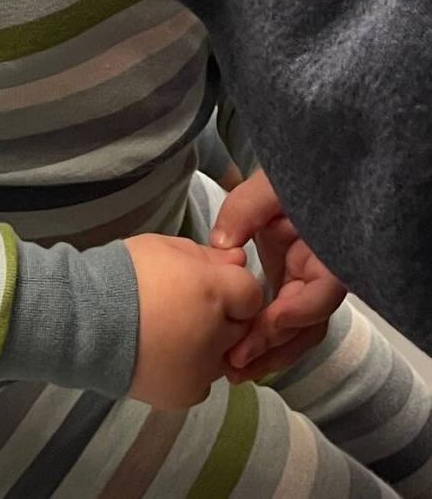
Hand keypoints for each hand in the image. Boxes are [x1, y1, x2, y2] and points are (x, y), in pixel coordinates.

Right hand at [125, 234, 262, 409]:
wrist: (83, 320)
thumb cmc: (123, 274)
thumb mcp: (164, 247)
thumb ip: (207, 256)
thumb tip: (239, 261)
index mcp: (212, 294)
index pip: (252, 293)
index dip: (232, 287)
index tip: (208, 285)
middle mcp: (216, 337)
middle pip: (241, 328)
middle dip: (222, 317)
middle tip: (185, 307)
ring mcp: (203, 371)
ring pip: (223, 357)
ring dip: (208, 345)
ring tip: (169, 332)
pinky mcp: (187, 394)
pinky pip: (202, 381)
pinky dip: (189, 369)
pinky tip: (162, 353)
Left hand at [211, 170, 345, 381]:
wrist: (296, 176)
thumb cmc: (289, 179)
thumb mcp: (269, 187)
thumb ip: (246, 210)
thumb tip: (221, 246)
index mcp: (326, 256)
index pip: (321, 296)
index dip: (297, 313)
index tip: (268, 322)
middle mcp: (318, 278)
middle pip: (307, 327)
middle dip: (274, 349)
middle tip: (237, 363)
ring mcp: (301, 285)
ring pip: (294, 334)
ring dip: (266, 355)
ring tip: (232, 370)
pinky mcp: (285, 287)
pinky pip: (278, 321)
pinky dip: (260, 340)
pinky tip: (235, 355)